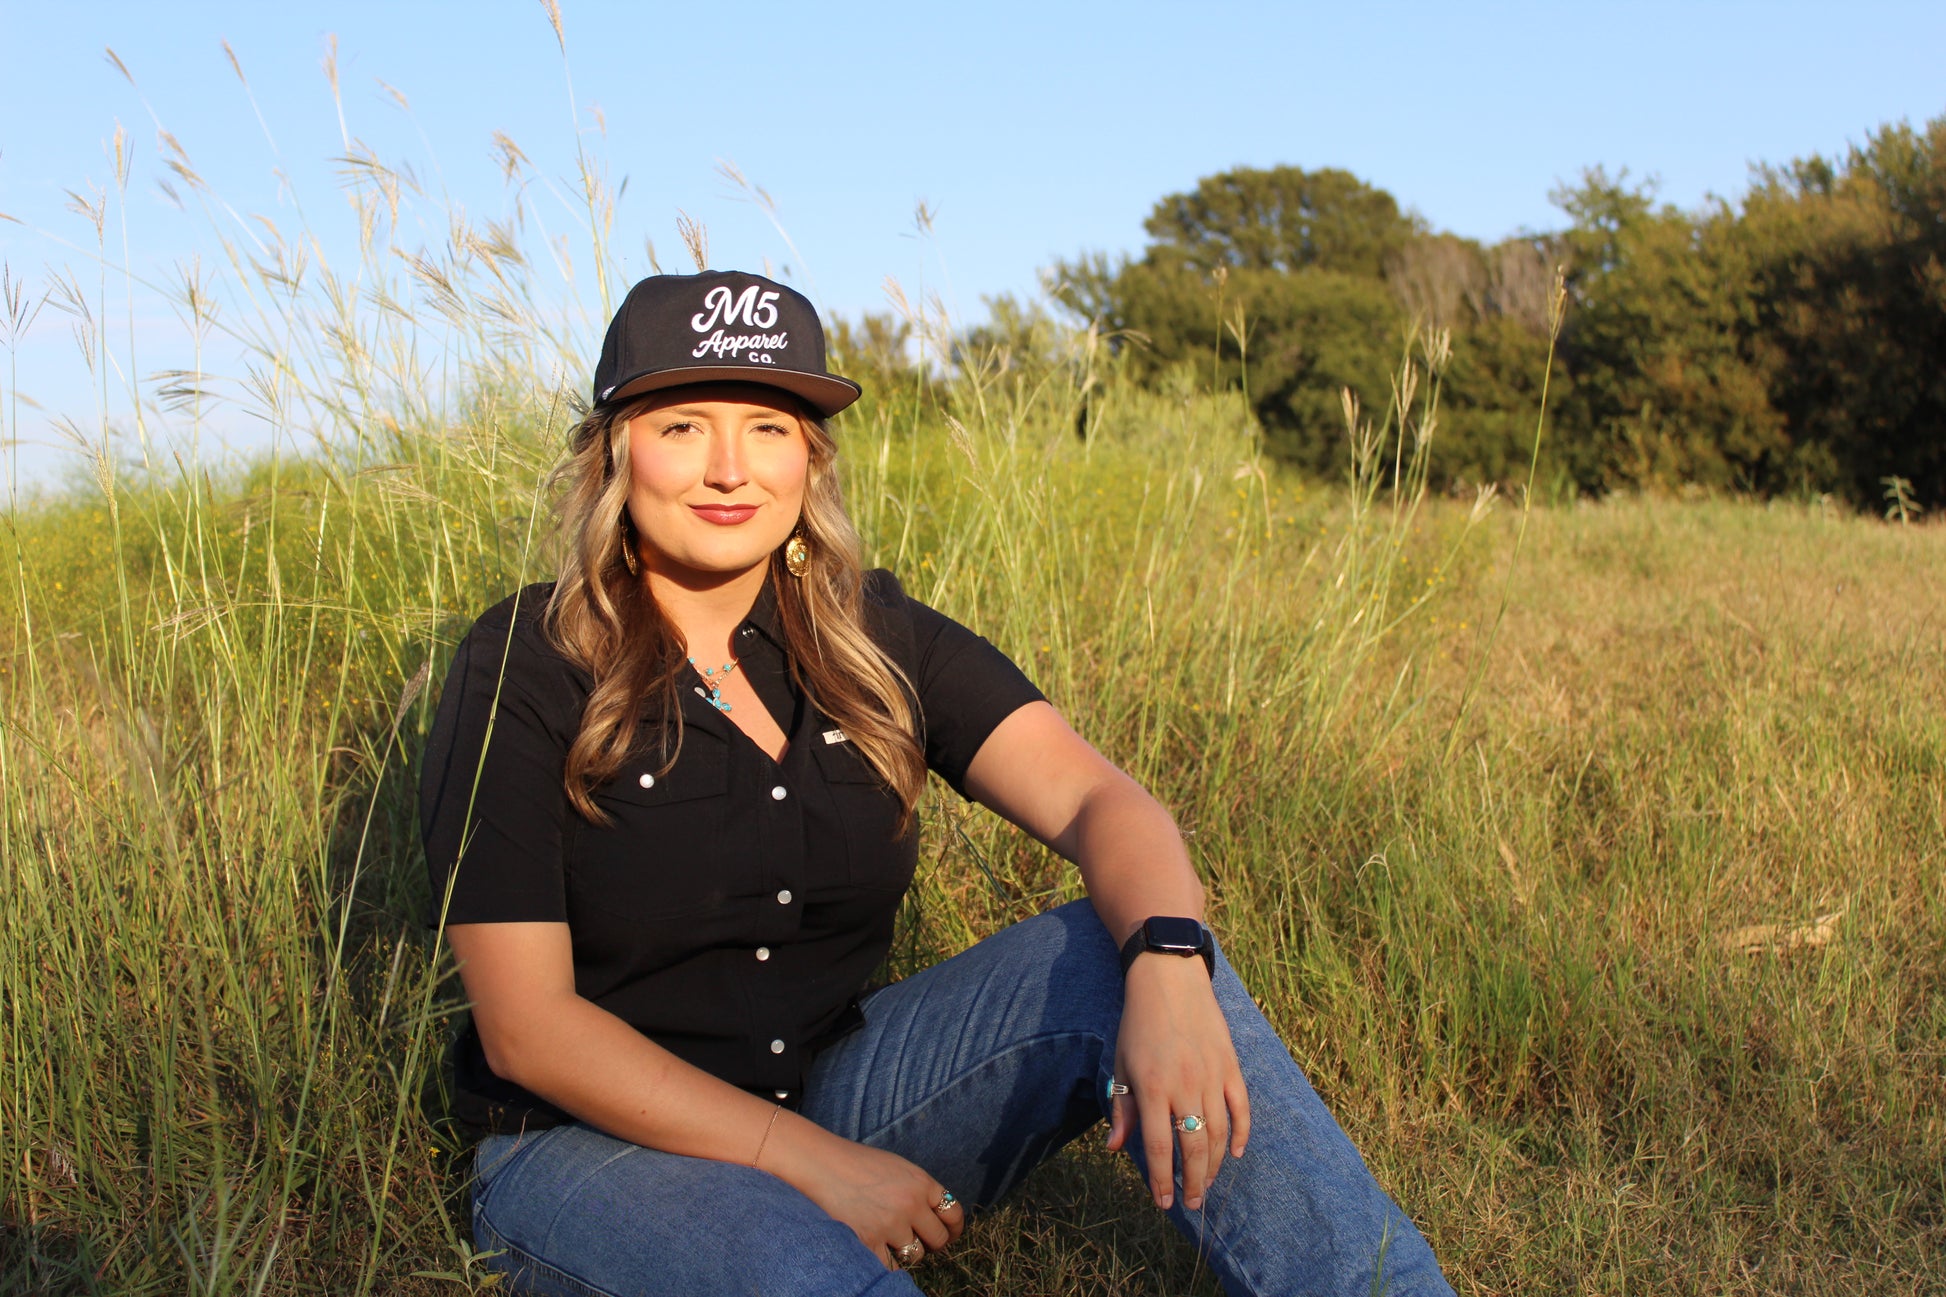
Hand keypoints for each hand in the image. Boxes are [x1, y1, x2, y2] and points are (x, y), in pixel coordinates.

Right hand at [768, 1120, 964, 1268]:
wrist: (820, 1164)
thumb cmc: (856, 1164)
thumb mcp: (897, 1168)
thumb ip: (919, 1190)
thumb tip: (935, 1218)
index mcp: (921, 1182)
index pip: (954, 1213)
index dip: (954, 1229)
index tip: (949, 1235)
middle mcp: (911, 1204)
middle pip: (938, 1240)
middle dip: (930, 1244)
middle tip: (918, 1241)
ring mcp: (890, 1224)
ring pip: (915, 1255)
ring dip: (905, 1252)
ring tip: (888, 1239)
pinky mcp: (868, 1241)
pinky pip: (890, 1265)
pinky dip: (883, 1260)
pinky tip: (874, 1247)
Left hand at [1105, 953, 1250, 1211]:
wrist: (1169, 979)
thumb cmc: (1139, 1023)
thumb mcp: (1122, 1063)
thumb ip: (1122, 1107)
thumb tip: (1116, 1148)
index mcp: (1152, 1086)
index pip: (1159, 1147)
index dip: (1162, 1180)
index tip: (1163, 1202)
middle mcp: (1184, 1085)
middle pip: (1193, 1147)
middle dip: (1192, 1181)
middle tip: (1191, 1203)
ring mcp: (1211, 1076)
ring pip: (1218, 1133)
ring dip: (1213, 1164)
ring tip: (1206, 1184)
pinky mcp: (1230, 1066)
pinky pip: (1241, 1108)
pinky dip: (1241, 1134)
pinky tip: (1234, 1153)